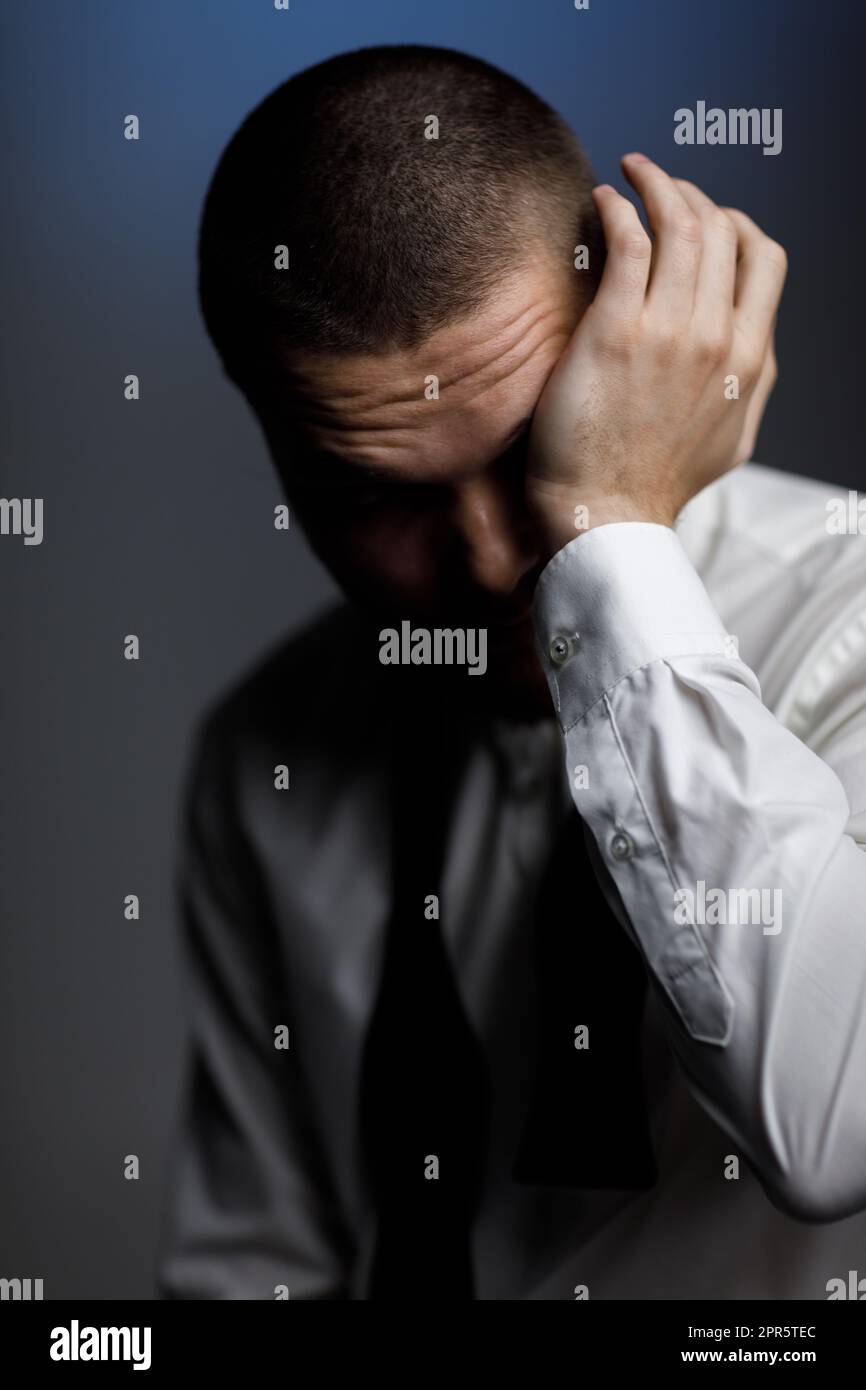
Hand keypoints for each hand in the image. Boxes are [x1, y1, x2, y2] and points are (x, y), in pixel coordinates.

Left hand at [525, 153, 785, 555]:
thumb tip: (754, 348)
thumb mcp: (729, 439)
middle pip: (722, 228)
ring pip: (680, 223)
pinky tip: (599, 200)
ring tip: (630, 173)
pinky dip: (618, 207)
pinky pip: (628, 241)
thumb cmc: (655, 484)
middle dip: (691, 193)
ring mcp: (668, 331)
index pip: (764, 257)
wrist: (604, 516)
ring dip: (656, 184)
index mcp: (748, 358)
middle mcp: (716, 337)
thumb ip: (747, 386)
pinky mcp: (614, 331)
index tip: (704, 217)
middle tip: (657, 185)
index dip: (736, 222)